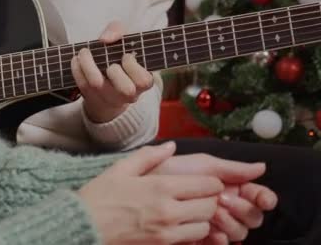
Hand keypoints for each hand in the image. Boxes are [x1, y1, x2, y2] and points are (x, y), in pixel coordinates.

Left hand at [71, 22, 153, 122]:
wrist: (108, 81)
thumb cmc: (120, 58)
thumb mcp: (124, 40)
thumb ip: (118, 30)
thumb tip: (105, 39)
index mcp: (142, 82)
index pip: (144, 81)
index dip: (133, 67)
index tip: (126, 56)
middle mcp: (128, 95)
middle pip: (125, 89)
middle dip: (115, 71)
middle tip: (110, 62)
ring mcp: (110, 98)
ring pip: (97, 85)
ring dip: (88, 65)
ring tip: (84, 53)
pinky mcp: (93, 98)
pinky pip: (83, 85)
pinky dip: (77, 69)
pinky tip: (77, 60)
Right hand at [79, 142, 223, 243]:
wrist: (83, 227)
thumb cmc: (99, 197)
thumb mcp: (120, 169)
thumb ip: (148, 156)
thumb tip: (171, 146)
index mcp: (161, 187)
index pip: (207, 185)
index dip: (209, 182)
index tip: (202, 182)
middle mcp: (169, 211)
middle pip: (211, 206)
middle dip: (208, 200)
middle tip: (196, 197)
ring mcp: (167, 233)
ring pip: (204, 226)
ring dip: (200, 219)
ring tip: (186, 212)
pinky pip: (191, 241)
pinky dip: (190, 233)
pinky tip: (176, 226)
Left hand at [150, 154, 277, 243]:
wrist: (139, 188)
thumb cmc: (168, 172)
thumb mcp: (198, 165)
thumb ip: (230, 168)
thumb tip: (261, 167)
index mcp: (228, 187)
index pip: (256, 196)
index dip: (264, 198)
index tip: (263, 199)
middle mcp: (225, 206)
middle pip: (252, 216)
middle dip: (243, 209)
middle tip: (223, 201)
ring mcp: (213, 224)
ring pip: (239, 232)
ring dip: (230, 223)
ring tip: (213, 213)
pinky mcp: (199, 238)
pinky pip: (220, 244)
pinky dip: (220, 240)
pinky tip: (213, 233)